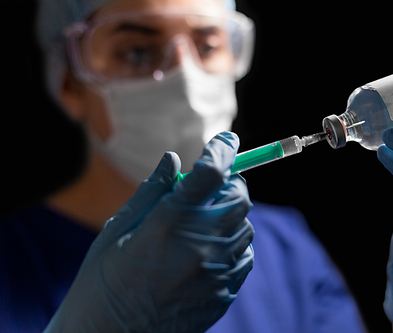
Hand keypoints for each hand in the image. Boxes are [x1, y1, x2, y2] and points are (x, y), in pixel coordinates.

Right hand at [44, 131, 254, 332]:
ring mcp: (216, 272)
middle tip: (211, 186)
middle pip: (239, 197)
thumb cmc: (104, 281)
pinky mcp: (224, 293)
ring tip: (205, 221)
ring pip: (246, 226)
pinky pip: (245, 256)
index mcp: (168, 223)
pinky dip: (233, 243)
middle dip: (230, 183)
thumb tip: (174, 160)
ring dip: (231, 214)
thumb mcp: (118, 230)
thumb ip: (151, 191)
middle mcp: (199, 245)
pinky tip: (209, 249)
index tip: (226, 140)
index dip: (222, 149)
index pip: (211, 173)